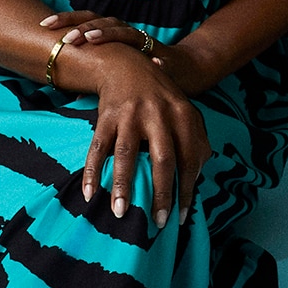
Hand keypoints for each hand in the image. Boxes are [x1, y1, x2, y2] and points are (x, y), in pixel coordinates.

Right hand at [40, 15, 210, 226]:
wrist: (127, 65)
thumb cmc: (161, 98)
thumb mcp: (186, 112)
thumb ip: (197, 141)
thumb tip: (197, 178)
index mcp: (183, 116)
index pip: (190, 159)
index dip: (187, 189)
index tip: (183, 217)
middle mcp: (158, 115)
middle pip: (163, 160)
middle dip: (161, 194)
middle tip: (159, 222)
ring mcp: (131, 115)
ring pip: (127, 155)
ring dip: (123, 186)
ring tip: (121, 213)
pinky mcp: (107, 116)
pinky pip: (98, 148)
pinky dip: (92, 172)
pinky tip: (90, 194)